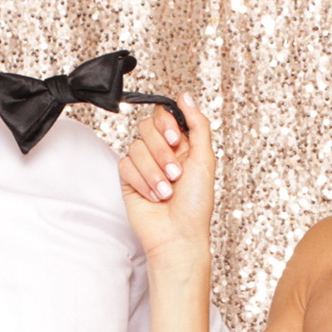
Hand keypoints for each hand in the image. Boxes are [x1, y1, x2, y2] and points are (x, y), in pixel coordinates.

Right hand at [118, 95, 215, 264]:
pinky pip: (126, 165)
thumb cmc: (195, 204)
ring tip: (166, 191)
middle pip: (147, 127)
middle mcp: (162, 151)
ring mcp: (144, 165)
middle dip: (161, 151)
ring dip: (153, 171)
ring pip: (136, 147)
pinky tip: (153, 197)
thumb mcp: (205, 159)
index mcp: (182, 144)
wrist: (177, 235)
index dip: (167, 124)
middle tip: (175, 173)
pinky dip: (142, 182)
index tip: (177, 140)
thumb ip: (197, 124)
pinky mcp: (129, 179)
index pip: (164, 114)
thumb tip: (185, 96)